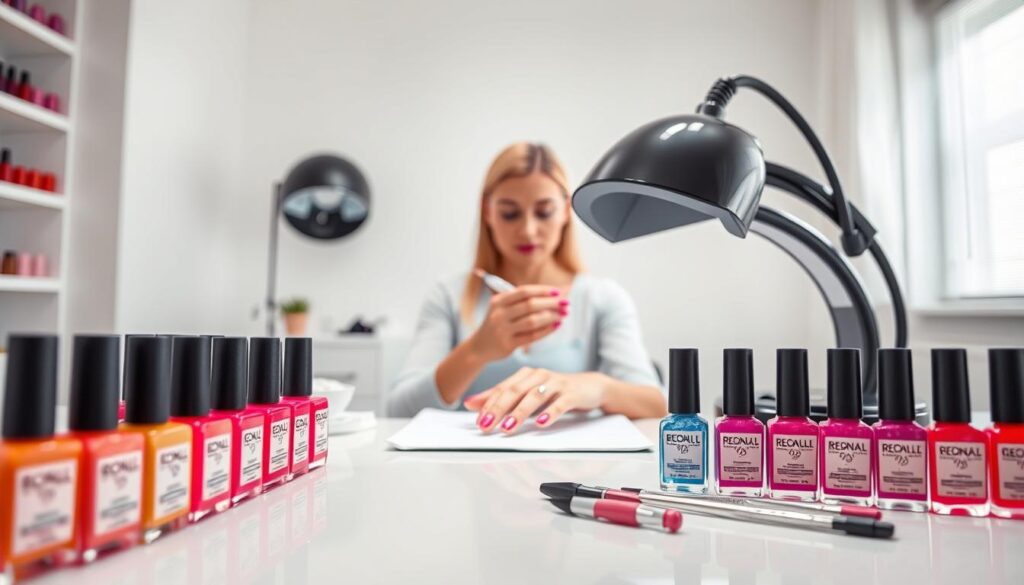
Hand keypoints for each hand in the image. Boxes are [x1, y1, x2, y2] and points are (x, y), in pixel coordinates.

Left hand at [463, 368, 606, 433]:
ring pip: (535, 396)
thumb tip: (470, 403)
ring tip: (509, 427)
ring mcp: (556, 384)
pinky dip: (550, 413)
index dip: (489, 404)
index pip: (503, 389)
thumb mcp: (527, 393)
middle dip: (499, 409)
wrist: (591, 387)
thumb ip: (501, 397)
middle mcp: (539, 376)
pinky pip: (560, 403)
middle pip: (516, 391)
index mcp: (526, 375)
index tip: (478, 421)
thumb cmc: (556, 391)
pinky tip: (541, 423)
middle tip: (487, 425)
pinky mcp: (572, 393)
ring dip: (520, 412)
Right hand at [467, 285, 568, 361]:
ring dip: (551, 317)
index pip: (524, 291)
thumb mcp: (502, 308)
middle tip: (566, 303)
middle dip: (551, 303)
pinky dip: (546, 330)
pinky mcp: (508, 344)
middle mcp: (499, 314)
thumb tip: (554, 294)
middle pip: (530, 305)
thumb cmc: (498, 323)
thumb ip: (522, 300)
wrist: (479, 347)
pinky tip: (556, 326)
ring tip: (563, 314)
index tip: (558, 291)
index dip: (542, 290)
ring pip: (532, 321)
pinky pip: (532, 336)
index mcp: (499, 301)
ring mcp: (503, 330)